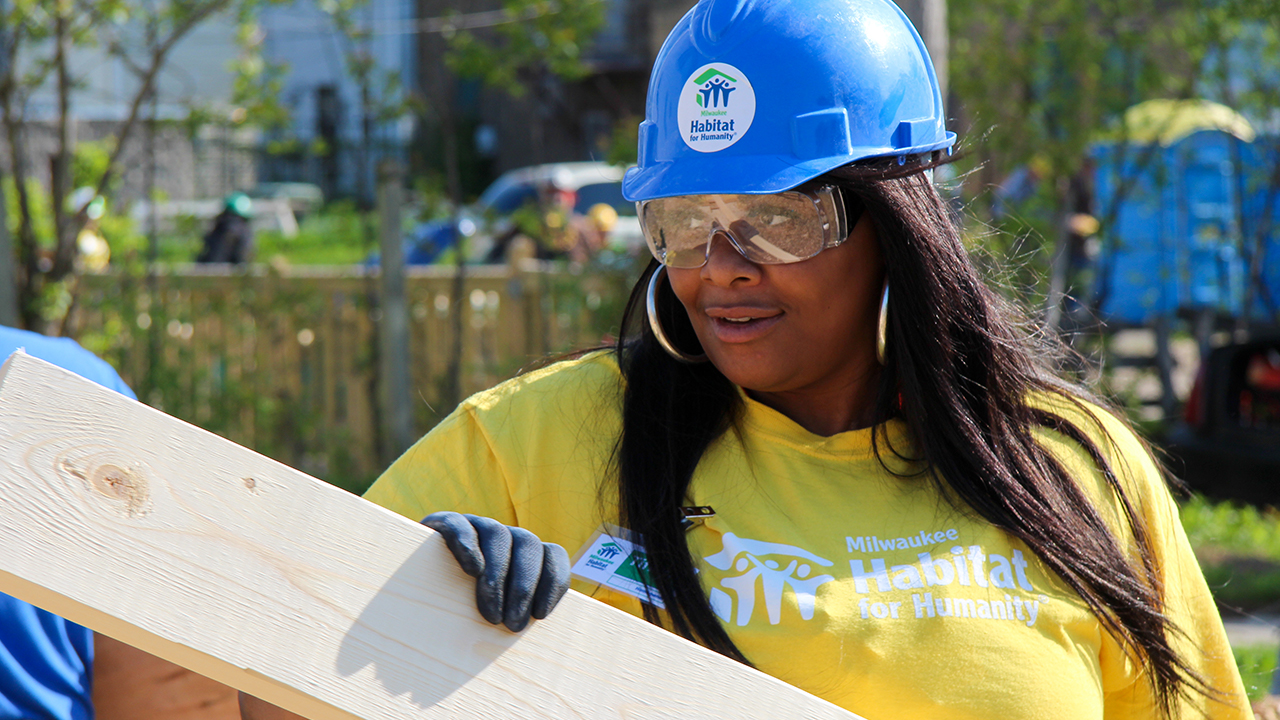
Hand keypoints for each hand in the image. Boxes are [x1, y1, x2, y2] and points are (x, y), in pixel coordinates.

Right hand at [422, 512, 569, 631]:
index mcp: (525, 552)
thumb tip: (532, 641)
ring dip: (498, 576)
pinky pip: (460, 525)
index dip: (553, 581)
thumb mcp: (497, 613)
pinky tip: (471, 570)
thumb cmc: (464, 612)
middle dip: (524, 588)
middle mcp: (505, 536)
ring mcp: (476, 525)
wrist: (415, 582)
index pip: (553, 554)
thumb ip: (516, 615)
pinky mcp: (445, 524)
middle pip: (528, 544)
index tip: (540, 615)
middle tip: (512, 624)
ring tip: (489, 614)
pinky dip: (468, 545)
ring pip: (498, 535)